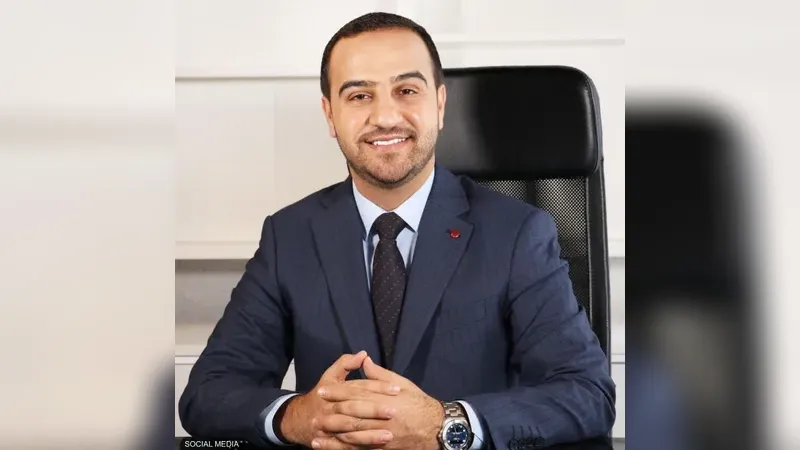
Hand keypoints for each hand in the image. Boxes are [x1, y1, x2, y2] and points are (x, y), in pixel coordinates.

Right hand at [279, 352, 400, 447]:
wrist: (297, 420)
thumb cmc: (320, 396)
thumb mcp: (330, 376)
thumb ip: (346, 363)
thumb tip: (363, 354)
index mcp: (333, 390)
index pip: (358, 387)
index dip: (377, 387)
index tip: (396, 389)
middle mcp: (330, 407)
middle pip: (354, 408)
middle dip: (374, 410)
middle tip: (394, 411)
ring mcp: (328, 426)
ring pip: (350, 429)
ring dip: (369, 433)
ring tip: (389, 435)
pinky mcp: (329, 441)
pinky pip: (345, 445)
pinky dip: (360, 446)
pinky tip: (376, 448)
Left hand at [313, 356, 444, 449]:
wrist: (437, 428)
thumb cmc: (419, 403)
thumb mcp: (402, 384)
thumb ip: (381, 375)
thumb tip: (364, 361)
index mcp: (386, 398)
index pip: (357, 393)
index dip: (338, 392)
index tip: (323, 390)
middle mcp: (383, 416)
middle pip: (352, 413)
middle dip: (331, 411)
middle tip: (314, 410)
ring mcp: (383, 434)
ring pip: (354, 433)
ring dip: (333, 432)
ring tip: (317, 430)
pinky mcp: (384, 447)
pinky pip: (362, 448)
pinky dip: (346, 447)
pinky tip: (333, 446)